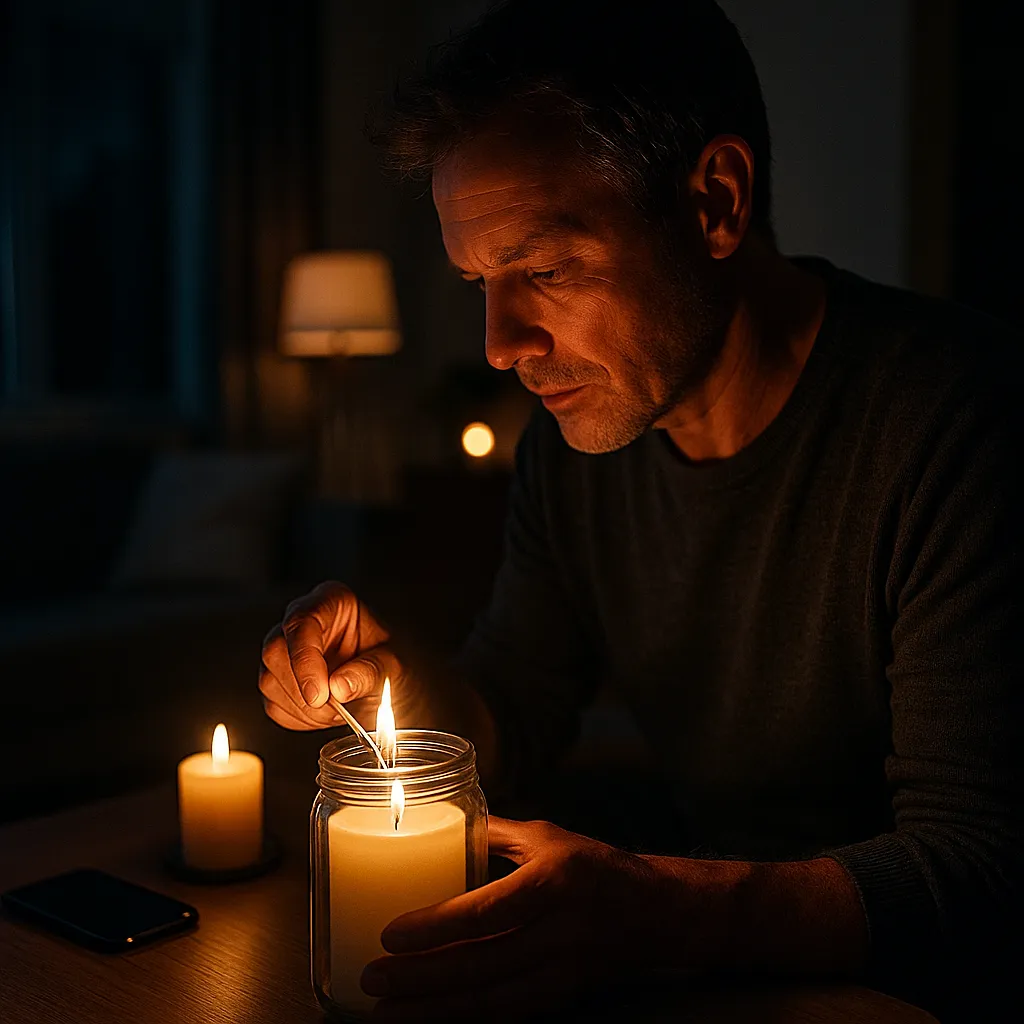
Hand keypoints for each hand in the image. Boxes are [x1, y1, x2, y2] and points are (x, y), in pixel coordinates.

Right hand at [259, 580, 402, 730]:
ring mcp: (285, 649)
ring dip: (303, 709)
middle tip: (337, 711)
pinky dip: (299, 719)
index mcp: (332, 601)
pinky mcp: (278, 679)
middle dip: (304, 690)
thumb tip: (337, 687)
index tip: (319, 695)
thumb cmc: (394, 666)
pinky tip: (326, 716)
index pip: (301, 622)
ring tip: (340, 712)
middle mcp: (302, 620)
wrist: (391, 689)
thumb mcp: (394, 666)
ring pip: (269, 679)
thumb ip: (369, 672)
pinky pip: (273, 703)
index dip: (305, 660)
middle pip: (276, 651)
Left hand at [361, 817, 709, 1021]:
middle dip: (422, 978)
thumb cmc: (595, 867)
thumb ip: (494, 833)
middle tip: (373, 980)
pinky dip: (466, 1020)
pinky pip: (507, 1014)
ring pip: (491, 1001)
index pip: (489, 909)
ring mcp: (563, 971)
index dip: (438, 926)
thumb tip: (441, 821)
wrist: (658, 913)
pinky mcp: (561, 997)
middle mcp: (560, 931)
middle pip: (482, 965)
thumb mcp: (548, 837)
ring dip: (435, 1011)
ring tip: (387, 1013)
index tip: (391, 932)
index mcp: (554, 881)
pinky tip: (432, 1019)